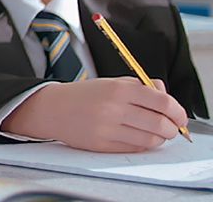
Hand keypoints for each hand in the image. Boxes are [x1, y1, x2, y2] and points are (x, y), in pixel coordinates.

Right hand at [3, 77, 187, 151]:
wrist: (52, 108)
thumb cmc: (85, 95)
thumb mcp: (112, 82)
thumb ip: (141, 87)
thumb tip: (167, 97)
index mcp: (119, 89)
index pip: (162, 102)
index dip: (178, 111)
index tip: (180, 117)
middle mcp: (113, 108)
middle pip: (160, 124)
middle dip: (172, 129)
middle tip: (170, 128)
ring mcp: (107, 128)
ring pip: (150, 140)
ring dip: (159, 139)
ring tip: (154, 133)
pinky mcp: (101, 144)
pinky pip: (134, 148)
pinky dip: (142, 145)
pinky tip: (138, 137)